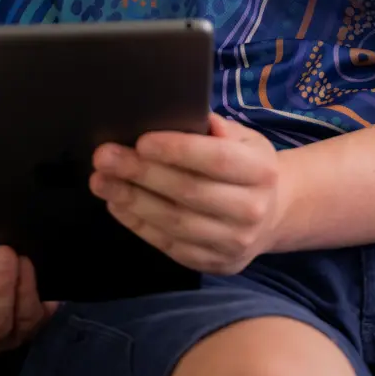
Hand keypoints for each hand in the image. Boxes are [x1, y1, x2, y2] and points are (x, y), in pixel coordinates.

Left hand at [90, 112, 285, 274]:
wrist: (273, 213)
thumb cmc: (246, 166)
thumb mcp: (243, 138)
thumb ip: (215, 127)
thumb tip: (181, 112)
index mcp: (261, 171)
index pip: (217, 159)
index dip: (177, 150)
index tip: (141, 141)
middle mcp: (251, 210)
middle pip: (189, 192)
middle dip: (141, 173)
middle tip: (104, 157)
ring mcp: (234, 242)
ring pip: (175, 222)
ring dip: (132, 200)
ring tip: (100, 181)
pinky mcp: (214, 263)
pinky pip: (169, 245)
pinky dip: (138, 224)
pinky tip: (116, 204)